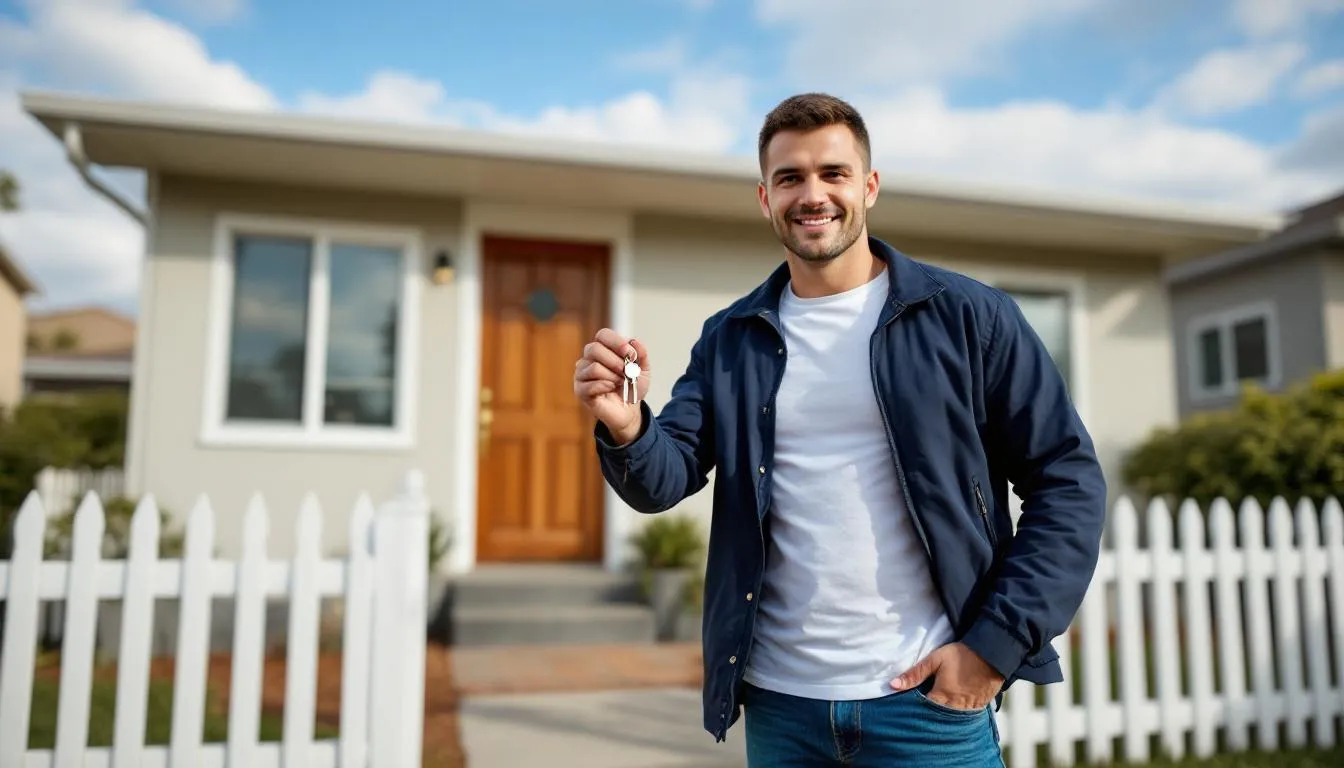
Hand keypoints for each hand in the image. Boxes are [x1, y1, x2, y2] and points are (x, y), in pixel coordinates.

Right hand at [574, 328, 648, 443]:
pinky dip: (606, 386)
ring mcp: (581, 375)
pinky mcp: (580, 391)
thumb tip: (633, 341)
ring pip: (594, 367)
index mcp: (602, 349)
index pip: (602, 335)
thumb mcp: (643, 370)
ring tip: (620, 382)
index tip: (630, 354)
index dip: (617, 342)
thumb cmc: (632, 387)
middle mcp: (588, 359)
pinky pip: (589, 385)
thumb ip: (641, 354)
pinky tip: (611, 389)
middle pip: (594, 349)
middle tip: (626, 372)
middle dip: (615, 361)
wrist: (629, 410)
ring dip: (613, 376)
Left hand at [890, 642, 1003, 710]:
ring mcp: (968, 709)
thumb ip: (914, 674)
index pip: (923, 712)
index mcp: (941, 696)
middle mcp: (954, 706)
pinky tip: (952, 714)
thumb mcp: (935, 660)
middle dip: (928, 719)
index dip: (914, 712)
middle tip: (919, 718)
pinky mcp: (979, 707)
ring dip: (943, 719)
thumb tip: (892, 685)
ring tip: (934, 718)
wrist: (993, 654)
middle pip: (937, 719)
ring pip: (951, 721)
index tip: (906, 712)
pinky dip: (958, 717)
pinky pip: (965, 718)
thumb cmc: (962, 655)